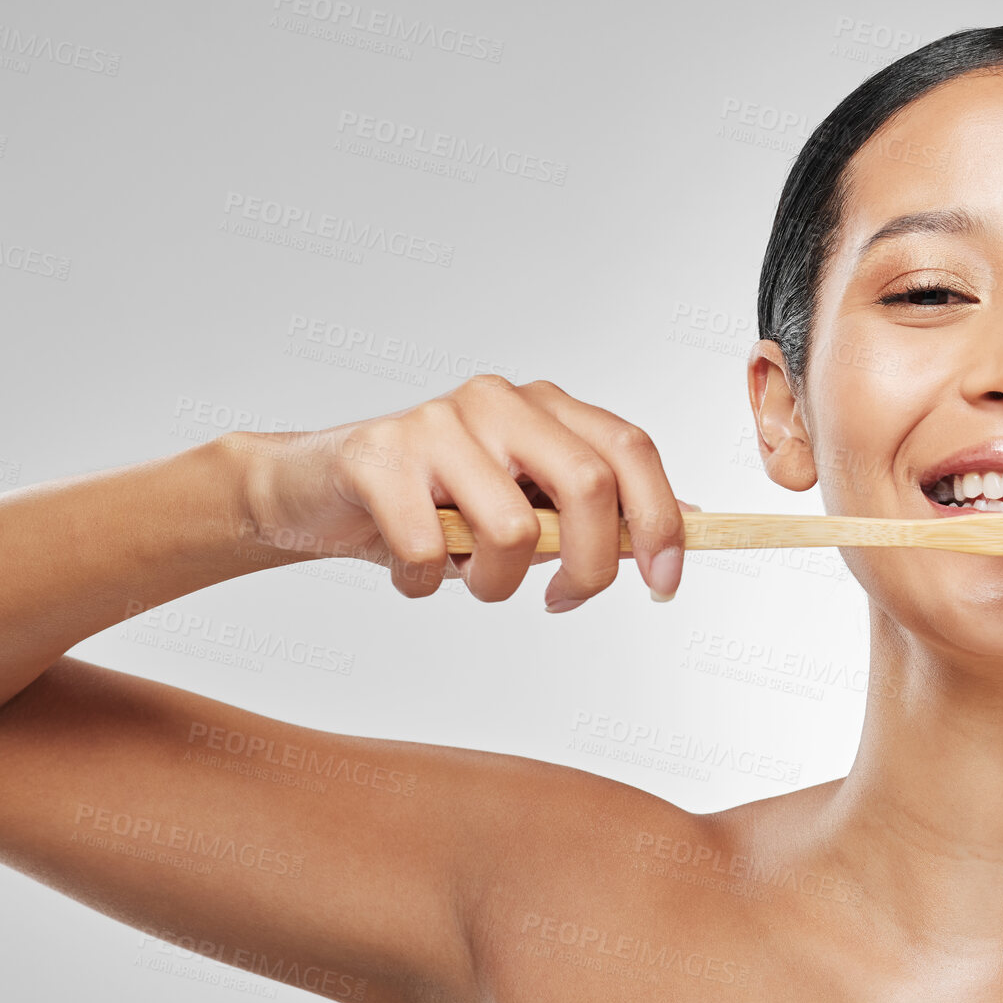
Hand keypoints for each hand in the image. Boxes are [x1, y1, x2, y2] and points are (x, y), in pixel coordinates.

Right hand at [227, 376, 697, 609]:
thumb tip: (691, 524)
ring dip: (495, 585)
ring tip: (464, 575)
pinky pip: (433, 551)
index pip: (631, 451)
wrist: (311, 491)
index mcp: (544, 408)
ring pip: (514, 532)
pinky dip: (426, 584)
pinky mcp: (380, 455)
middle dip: (590, 568)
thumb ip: (595, 510)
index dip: (661, 521)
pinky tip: (410, 568)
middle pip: (589, 488)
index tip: (662, 584)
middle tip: (564, 601)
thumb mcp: (523, 504)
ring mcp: (437, 422)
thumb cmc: (429, 503)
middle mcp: (499, 401)